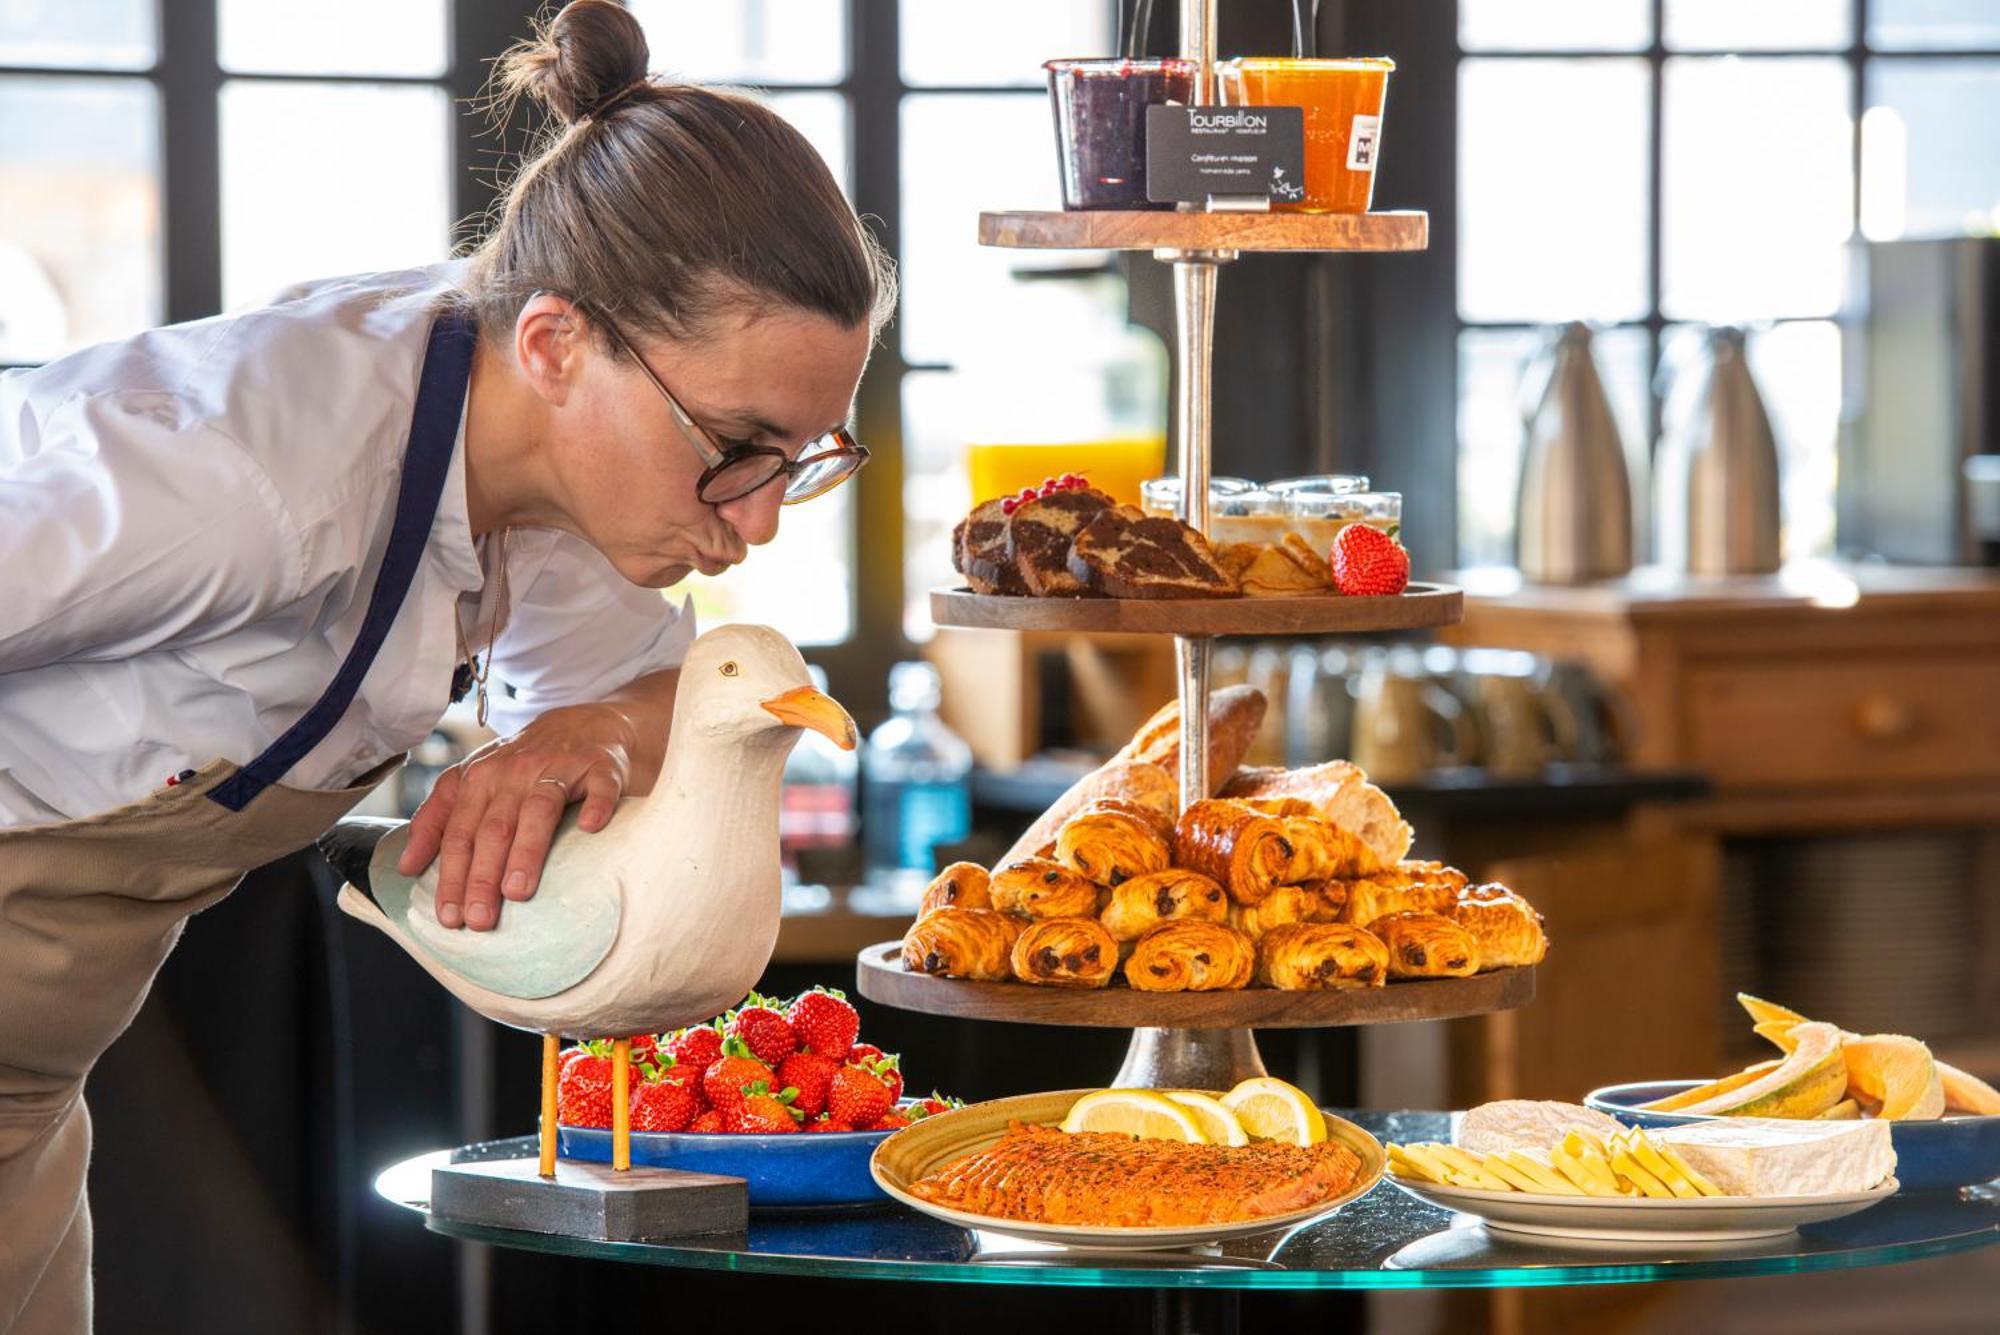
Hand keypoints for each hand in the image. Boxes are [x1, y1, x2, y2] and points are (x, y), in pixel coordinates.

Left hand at [397, 702, 636, 929]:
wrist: (582, 724)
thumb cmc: (522, 763)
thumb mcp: (473, 781)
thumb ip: (437, 819)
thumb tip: (406, 866)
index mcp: (481, 778)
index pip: (460, 832)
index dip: (451, 874)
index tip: (449, 916)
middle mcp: (516, 771)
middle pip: (494, 827)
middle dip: (482, 875)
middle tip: (479, 918)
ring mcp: (560, 767)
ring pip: (539, 810)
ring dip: (527, 850)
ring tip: (517, 892)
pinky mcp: (601, 768)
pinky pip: (599, 788)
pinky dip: (595, 806)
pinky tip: (590, 828)